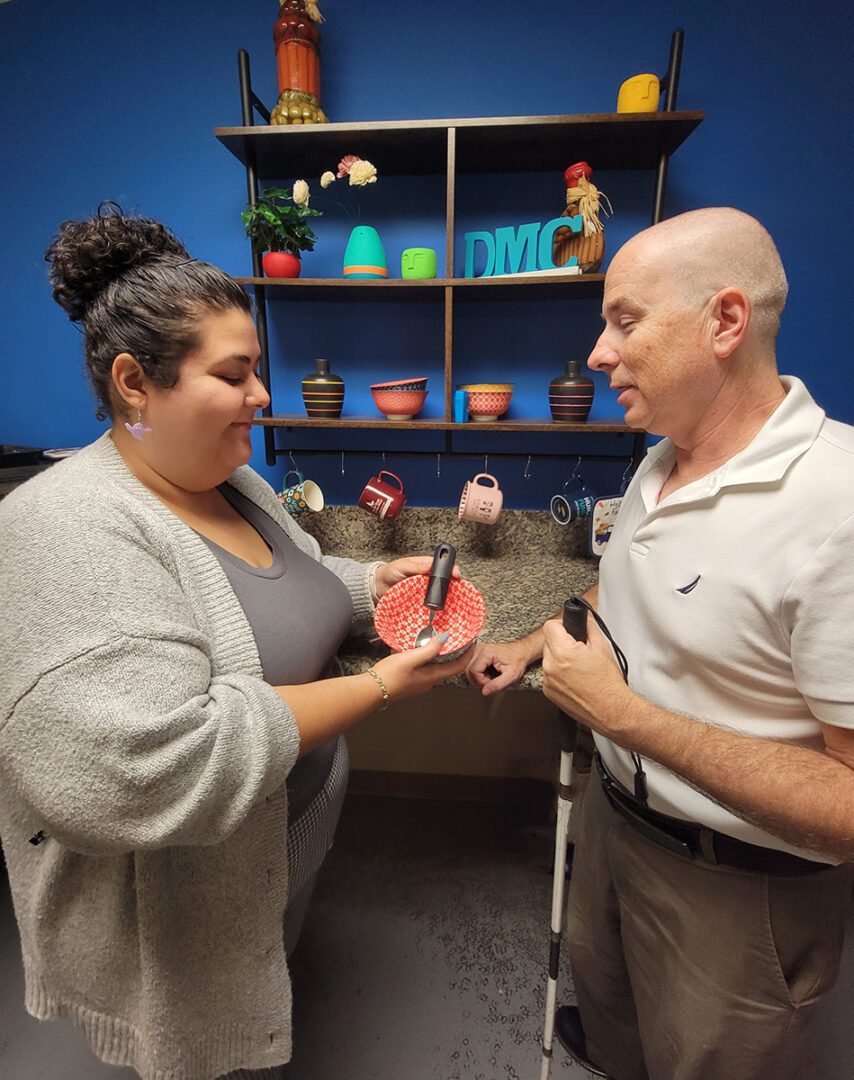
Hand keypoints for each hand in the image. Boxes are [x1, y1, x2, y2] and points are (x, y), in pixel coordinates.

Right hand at [373, 633, 473, 703]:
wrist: (371, 690)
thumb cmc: (389, 677)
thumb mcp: (410, 658)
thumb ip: (429, 649)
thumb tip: (445, 639)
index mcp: (432, 677)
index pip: (457, 666)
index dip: (467, 655)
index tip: (472, 643)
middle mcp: (428, 682)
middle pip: (448, 667)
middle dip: (455, 653)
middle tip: (457, 640)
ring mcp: (419, 683)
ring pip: (435, 667)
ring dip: (439, 655)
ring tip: (438, 641)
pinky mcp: (409, 681)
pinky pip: (424, 668)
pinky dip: (426, 658)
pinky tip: (417, 650)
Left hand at [374, 555, 461, 598]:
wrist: (378, 586)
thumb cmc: (390, 572)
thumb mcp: (403, 566)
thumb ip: (416, 566)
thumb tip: (430, 565)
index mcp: (426, 566)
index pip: (443, 566)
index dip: (452, 569)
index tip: (456, 574)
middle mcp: (428, 578)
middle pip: (446, 581)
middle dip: (453, 585)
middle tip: (457, 588)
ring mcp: (425, 590)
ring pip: (441, 593)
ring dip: (446, 597)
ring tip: (451, 600)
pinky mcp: (420, 601)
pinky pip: (431, 604)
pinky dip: (436, 606)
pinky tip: (440, 609)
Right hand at [465, 639, 533, 696]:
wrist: (521, 652)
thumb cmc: (517, 660)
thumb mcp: (511, 675)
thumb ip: (497, 685)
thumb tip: (485, 692)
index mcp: (486, 653)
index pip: (474, 671)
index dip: (481, 681)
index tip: (491, 683)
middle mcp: (480, 649)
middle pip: (469, 670)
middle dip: (478, 680)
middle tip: (490, 681)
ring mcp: (478, 649)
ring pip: (468, 668)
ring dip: (477, 676)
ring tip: (488, 676)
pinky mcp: (478, 652)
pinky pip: (470, 665)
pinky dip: (477, 672)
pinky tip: (486, 672)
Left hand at [541, 617, 632, 738]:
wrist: (611, 710)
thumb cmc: (608, 683)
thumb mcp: (602, 647)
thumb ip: (589, 627)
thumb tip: (584, 617)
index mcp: (562, 652)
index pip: (550, 626)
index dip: (561, 626)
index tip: (569, 630)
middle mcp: (550, 666)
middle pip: (548, 642)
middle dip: (562, 643)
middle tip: (579, 651)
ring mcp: (547, 681)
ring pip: (549, 659)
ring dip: (560, 659)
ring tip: (579, 668)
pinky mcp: (548, 692)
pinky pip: (549, 675)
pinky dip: (559, 674)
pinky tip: (575, 679)